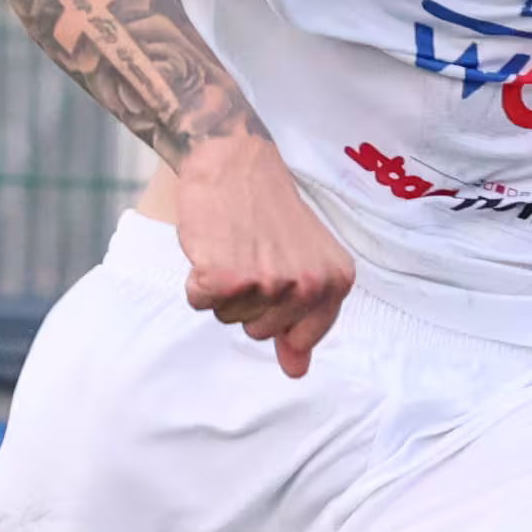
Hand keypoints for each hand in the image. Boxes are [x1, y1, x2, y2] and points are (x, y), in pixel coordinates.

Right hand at [165, 133, 355, 380]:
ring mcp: (267, 283)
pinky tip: (212, 245)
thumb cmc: (268, 211)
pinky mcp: (225, 277)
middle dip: (248, 300)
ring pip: (228, 318)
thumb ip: (303, 322)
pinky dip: (197, 278)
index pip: (301, 338)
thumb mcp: (304, 263)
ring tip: (233, 246)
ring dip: (222, 288)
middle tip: (250, 253)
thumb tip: (297, 373)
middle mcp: (306, 285)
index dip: (278, 312)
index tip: (275, 273)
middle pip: (259, 332)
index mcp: (335, 283)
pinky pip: (199, 302)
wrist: (234, 159)